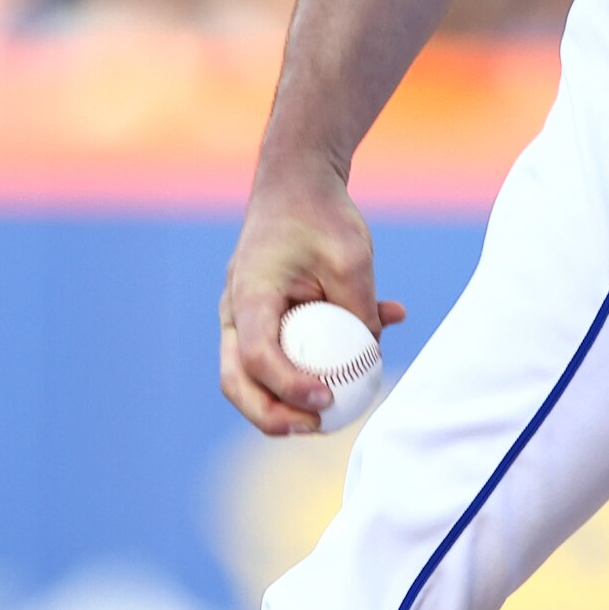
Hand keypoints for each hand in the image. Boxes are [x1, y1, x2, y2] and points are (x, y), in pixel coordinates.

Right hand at [216, 161, 409, 437]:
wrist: (297, 183)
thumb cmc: (321, 214)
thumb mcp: (352, 258)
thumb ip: (359, 309)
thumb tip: (371, 356)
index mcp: (250, 296)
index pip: (256, 356)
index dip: (288, 387)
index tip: (327, 399)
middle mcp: (236, 313)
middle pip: (237, 381)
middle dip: (273, 416)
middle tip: (317, 426)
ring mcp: (245, 319)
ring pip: (254, 377)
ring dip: (288, 401)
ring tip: (333, 413)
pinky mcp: (266, 321)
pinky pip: (282, 355)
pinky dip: (313, 365)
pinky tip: (371, 350)